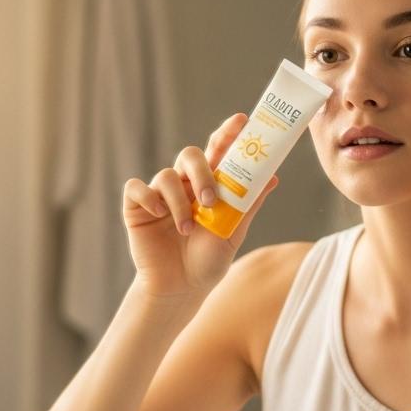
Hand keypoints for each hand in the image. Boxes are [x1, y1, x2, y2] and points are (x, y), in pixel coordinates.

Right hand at [122, 113, 278, 299]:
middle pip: (190, 155)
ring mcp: (159, 194)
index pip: (218, 151)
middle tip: (210, 200)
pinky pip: (137, 188)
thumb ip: (248, 204)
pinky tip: (159, 216)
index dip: (227, 133)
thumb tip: (273, 177)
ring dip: (180, 202)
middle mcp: (184, 184)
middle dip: (202, 172)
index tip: (241, 121)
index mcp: (208, 185)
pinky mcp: (137, 207)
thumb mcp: (233, 233)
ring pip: (166, 175)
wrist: (180, 289)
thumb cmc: (206, 261)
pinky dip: (150, 198)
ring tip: (187, 230)